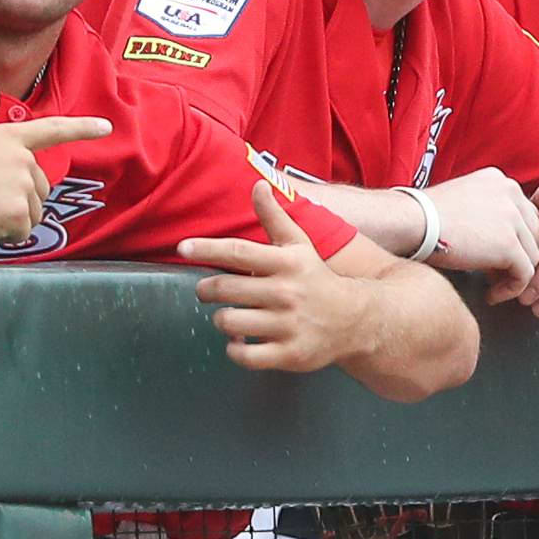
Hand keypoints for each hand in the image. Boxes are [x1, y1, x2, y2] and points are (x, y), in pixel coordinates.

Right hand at [0, 80, 112, 247]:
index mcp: (11, 139)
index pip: (53, 130)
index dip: (83, 128)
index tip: (107, 126)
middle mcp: (22, 162)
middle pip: (40, 187)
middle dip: (20, 196)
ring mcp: (21, 189)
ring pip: (33, 211)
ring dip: (12, 217)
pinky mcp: (17, 216)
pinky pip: (22, 232)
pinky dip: (5, 234)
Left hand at [184, 185, 386, 374]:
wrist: (356, 321)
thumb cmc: (317, 279)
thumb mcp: (299, 246)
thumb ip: (274, 217)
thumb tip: (258, 183)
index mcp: (286, 263)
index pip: (238, 252)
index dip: (207, 248)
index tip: (182, 247)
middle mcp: (286, 293)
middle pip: (226, 289)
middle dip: (207, 289)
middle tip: (208, 290)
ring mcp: (288, 326)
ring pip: (230, 322)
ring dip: (222, 320)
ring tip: (228, 316)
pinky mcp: (289, 354)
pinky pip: (244, 355)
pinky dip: (234, 350)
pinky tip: (240, 341)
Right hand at [413, 170, 538, 289]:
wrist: (409, 222)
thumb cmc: (424, 218)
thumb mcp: (464, 201)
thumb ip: (489, 214)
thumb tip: (505, 245)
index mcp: (501, 181)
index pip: (526, 215)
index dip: (515, 240)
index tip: (494, 257)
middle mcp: (512, 193)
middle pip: (535, 234)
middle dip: (519, 258)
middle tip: (496, 276)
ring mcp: (513, 218)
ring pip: (533, 256)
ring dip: (515, 276)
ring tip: (492, 288)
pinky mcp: (509, 245)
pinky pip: (526, 274)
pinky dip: (512, 289)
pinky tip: (492, 295)